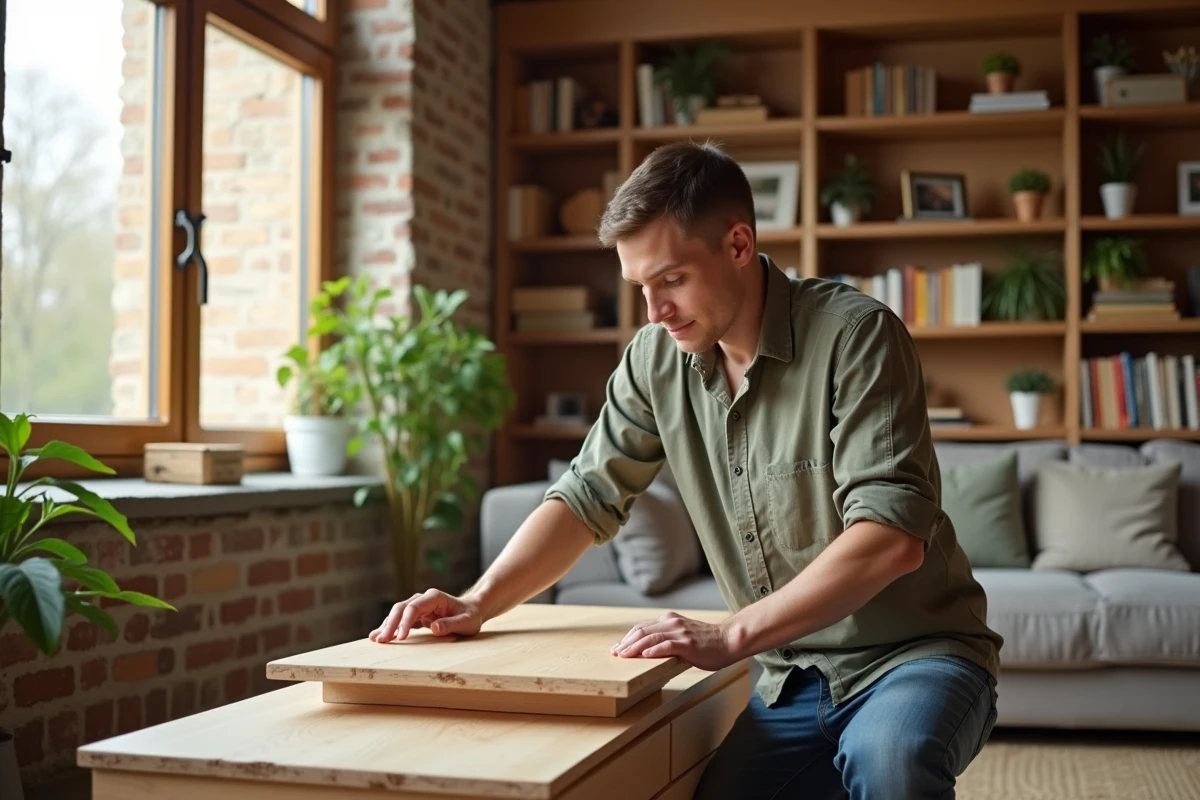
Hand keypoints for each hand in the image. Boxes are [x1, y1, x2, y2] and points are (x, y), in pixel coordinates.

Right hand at [369, 588, 483, 642]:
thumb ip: (451, 624)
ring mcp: (419, 606)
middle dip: (390, 624)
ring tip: (376, 640)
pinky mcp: (417, 614)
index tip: (401, 638)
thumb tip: (434, 627)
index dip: (405, 621)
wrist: (472, 611)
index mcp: (435, 597)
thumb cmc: (470, 616)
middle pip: (401, 608)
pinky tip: (380, 636)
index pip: (414, 607)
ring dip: (387, 625)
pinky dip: (391, 627)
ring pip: (398, 613)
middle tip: (382, 640)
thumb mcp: (466, 623)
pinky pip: (400, 619)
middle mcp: (424, 599)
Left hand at [610, 611, 738, 671]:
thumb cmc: (706, 642)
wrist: (728, 641)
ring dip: (634, 647)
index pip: (642, 627)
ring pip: (650, 637)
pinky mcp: (687, 643)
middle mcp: (672, 623)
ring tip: (623, 655)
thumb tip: (647, 650)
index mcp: (669, 620)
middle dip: (626, 642)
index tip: (617, 647)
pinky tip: (644, 655)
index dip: (628, 637)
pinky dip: (653, 650)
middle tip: (615, 653)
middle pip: (642, 631)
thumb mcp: (682, 636)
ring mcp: (679, 632)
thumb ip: (667, 638)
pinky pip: (666, 645)